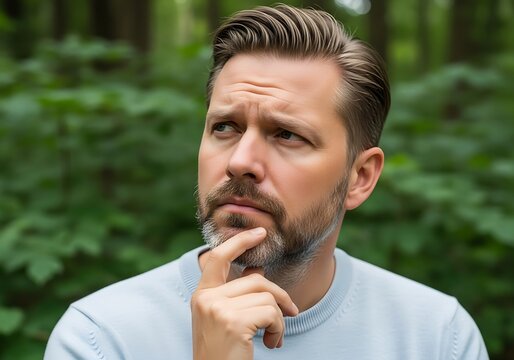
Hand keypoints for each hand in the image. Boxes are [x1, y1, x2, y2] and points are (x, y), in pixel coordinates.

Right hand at [191, 227, 298, 359]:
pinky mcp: (232, 321)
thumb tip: (259, 269)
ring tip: (274, 338)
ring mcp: (217, 308)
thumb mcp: (225, 319)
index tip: (260, 232)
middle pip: (256, 280)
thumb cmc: (223, 353)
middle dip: (280, 296)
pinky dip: (279, 329)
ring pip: (267, 296)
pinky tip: (272, 344)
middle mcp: (205, 298)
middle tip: (293, 312)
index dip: (240, 241)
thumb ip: (238, 294)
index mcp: (201, 295)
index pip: (217, 257)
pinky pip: (271, 313)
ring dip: (279, 319)